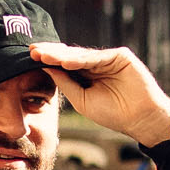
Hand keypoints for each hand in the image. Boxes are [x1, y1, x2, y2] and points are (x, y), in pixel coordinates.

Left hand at [30, 42, 169, 147]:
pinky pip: (97, 58)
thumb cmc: (113, 113)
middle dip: (51, 53)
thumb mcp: (82, 100)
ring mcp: (108, 59)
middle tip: (31, 50)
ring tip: (44, 56)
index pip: (63, 65)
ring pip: (81, 55)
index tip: (29, 58)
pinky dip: (81, 59)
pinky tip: (65, 62)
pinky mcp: (120, 56)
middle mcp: (95, 64)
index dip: (48, 61)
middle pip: (69, 56)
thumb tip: (46, 68)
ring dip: (61, 55)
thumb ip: (66, 83)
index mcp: (86, 75)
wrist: (140, 119)